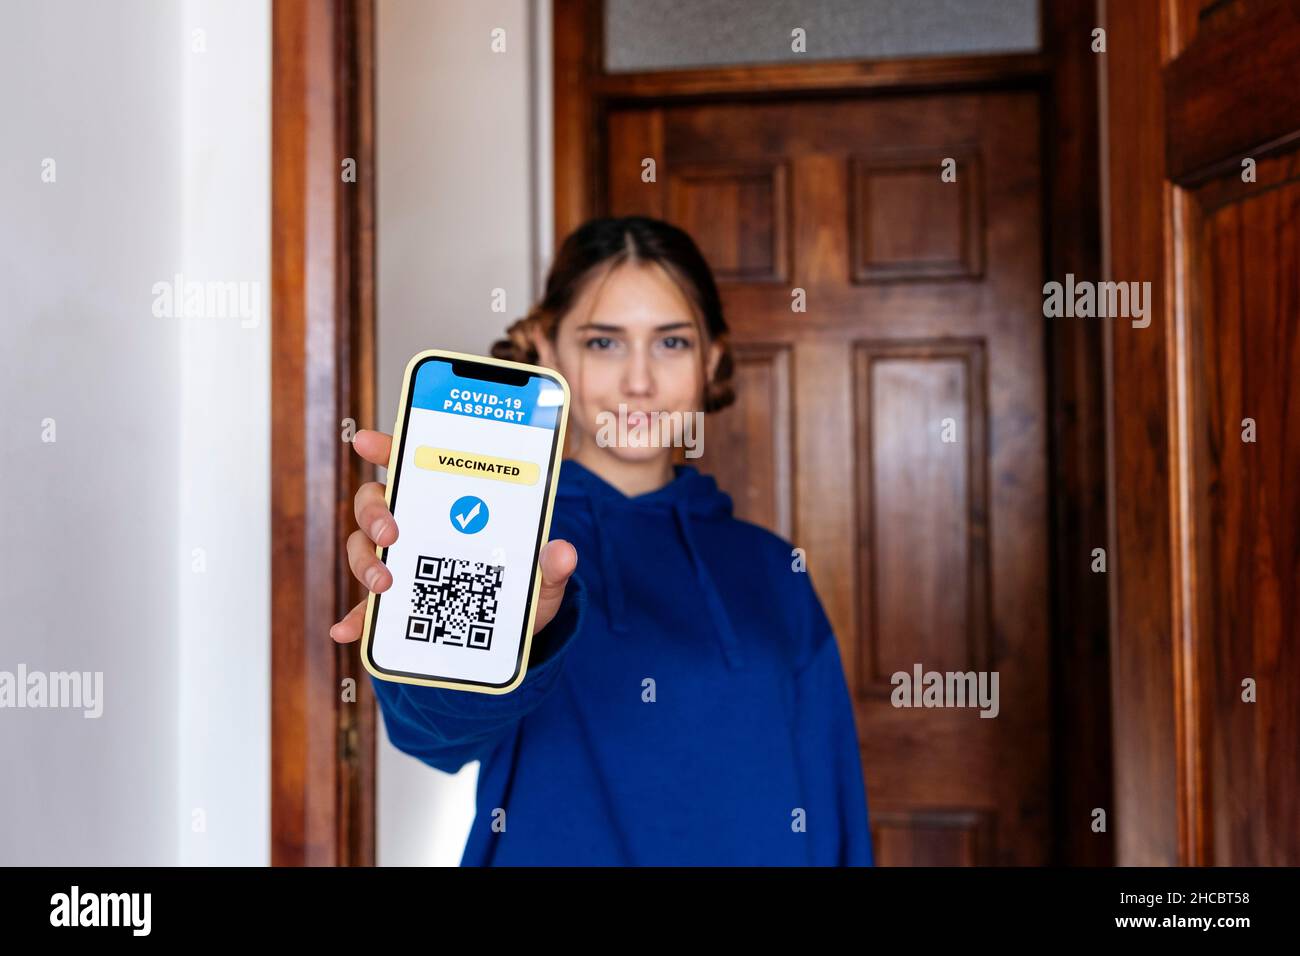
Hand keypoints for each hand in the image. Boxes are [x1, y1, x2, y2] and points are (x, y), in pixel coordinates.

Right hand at [328, 429, 577, 642]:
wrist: (514, 632)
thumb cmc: (525, 588)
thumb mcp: (544, 576)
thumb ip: (554, 564)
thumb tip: (563, 553)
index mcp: (451, 503)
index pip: (413, 464)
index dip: (387, 448)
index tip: (366, 441)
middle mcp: (418, 524)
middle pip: (376, 502)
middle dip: (375, 512)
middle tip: (392, 530)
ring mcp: (402, 561)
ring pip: (365, 546)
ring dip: (366, 562)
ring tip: (384, 584)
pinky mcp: (397, 601)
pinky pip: (367, 607)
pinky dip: (355, 618)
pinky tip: (348, 630)